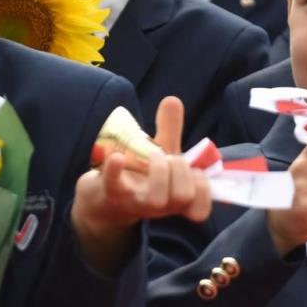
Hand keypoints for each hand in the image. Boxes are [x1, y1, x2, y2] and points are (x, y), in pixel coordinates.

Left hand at [72, 97, 212, 268]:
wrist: (103, 199)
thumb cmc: (141, 177)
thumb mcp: (160, 154)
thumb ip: (170, 129)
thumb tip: (173, 99)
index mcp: (176, 200)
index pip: (200, 207)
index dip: (202, 188)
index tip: (194, 173)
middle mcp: (160, 206)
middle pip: (183, 196)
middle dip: (180, 169)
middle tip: (167, 158)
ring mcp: (136, 202)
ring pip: (157, 199)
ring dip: (159, 170)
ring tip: (151, 154)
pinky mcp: (112, 195)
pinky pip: (114, 186)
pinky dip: (115, 169)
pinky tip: (116, 157)